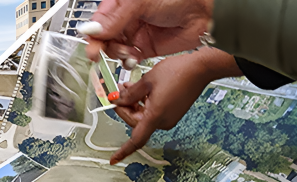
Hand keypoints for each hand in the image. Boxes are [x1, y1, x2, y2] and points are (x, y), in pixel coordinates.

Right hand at [83, 0, 215, 63]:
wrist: (204, 12)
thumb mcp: (140, 2)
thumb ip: (115, 18)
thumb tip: (93, 30)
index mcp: (121, 4)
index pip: (99, 20)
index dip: (93, 34)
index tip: (92, 45)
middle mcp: (126, 19)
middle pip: (104, 37)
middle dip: (102, 46)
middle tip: (101, 53)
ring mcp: (136, 34)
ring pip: (115, 49)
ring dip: (116, 53)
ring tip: (126, 52)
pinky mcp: (146, 48)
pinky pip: (129, 58)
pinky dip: (127, 61)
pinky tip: (132, 58)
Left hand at [108, 47, 241, 164]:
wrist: (199, 69)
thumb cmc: (177, 73)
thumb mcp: (147, 81)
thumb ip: (130, 94)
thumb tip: (118, 101)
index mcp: (155, 116)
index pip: (136, 139)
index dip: (123, 151)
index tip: (113, 159)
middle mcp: (163, 121)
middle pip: (136, 123)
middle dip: (125, 109)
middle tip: (117, 94)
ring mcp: (169, 118)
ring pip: (144, 117)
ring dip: (133, 104)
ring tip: (127, 87)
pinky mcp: (173, 112)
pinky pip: (153, 112)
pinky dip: (144, 104)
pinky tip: (140, 90)